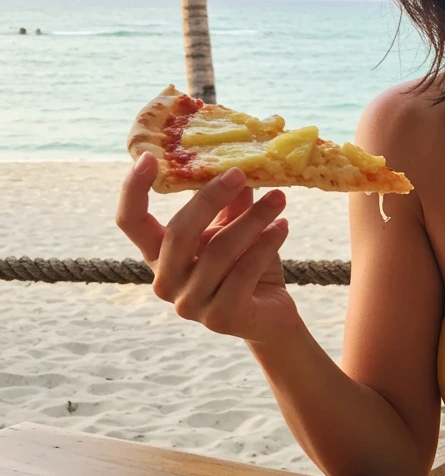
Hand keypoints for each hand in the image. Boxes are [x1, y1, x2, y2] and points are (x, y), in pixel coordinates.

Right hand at [115, 152, 301, 344]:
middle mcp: (165, 282)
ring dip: (254, 218)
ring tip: (279, 198)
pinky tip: (283, 226)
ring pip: (220, 250)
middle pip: (179, 231)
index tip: (149, 158)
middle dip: (211, 197)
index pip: (130, 222)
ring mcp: (189, 304)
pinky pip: (244, 271)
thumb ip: (230, 200)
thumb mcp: (234, 227)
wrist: (271, 315)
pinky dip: (266, 244)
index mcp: (159, 255)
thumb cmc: (247, 265)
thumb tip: (237, 160)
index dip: (133, 190)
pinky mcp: (220, 318)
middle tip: (240, 172)